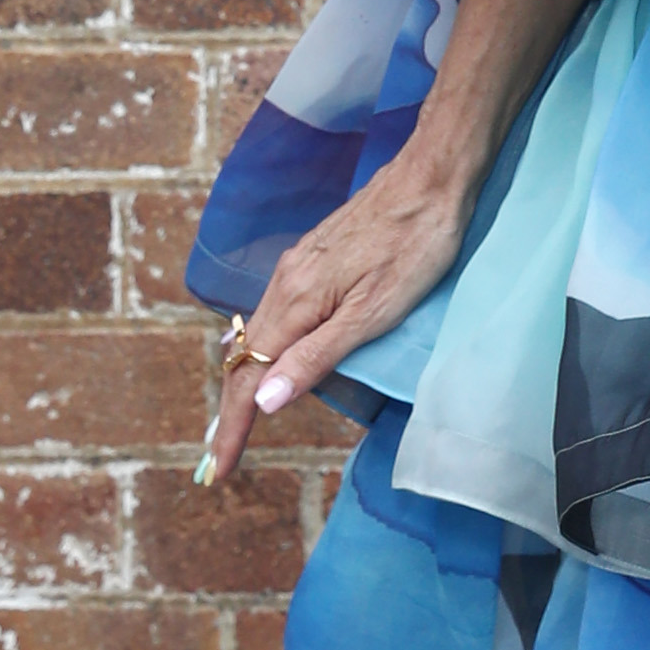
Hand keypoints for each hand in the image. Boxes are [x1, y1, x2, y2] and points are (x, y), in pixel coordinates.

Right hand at [198, 152, 476, 490]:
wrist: (432, 179)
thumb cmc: (416, 246)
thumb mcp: (374, 311)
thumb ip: (317, 356)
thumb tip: (265, 400)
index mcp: (295, 302)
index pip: (249, 379)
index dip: (233, 428)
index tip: (216, 469)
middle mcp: (284, 284)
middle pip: (243, 360)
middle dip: (231, 412)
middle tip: (218, 459)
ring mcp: (297, 269)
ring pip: (257, 336)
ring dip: (244, 381)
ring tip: (239, 422)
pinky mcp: (313, 259)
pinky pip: (275, 315)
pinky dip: (264, 350)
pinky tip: (272, 362)